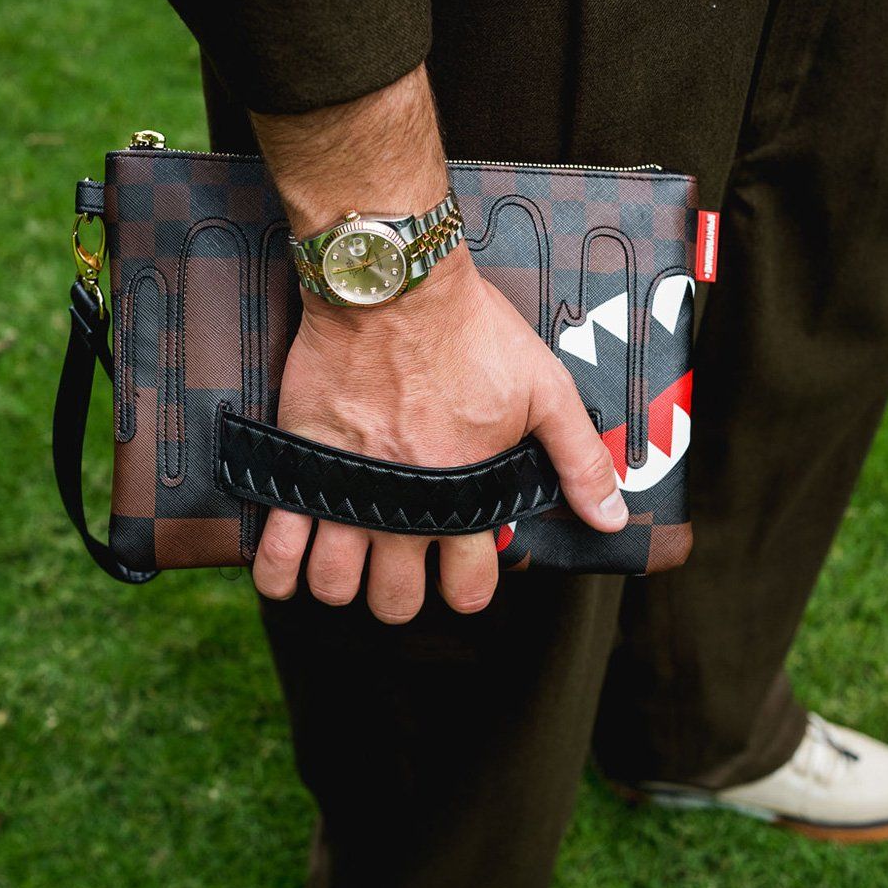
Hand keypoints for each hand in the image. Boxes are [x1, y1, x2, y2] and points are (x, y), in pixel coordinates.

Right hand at [250, 246, 629, 622]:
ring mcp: (349, 492)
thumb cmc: (471, 332)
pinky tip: (288, 571)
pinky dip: (278, 573)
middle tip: (402, 564)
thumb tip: (611, 518)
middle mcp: (406, 508)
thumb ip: (579, 460)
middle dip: (401, 594)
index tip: (459, 566)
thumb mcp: (545, 389)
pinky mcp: (301, 466)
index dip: (466, 588)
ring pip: (335, 586)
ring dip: (343, 584)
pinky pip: (276, 548)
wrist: (394, 287)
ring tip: (350, 559)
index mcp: (466, 497)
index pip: (467, 589)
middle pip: (395, 601)